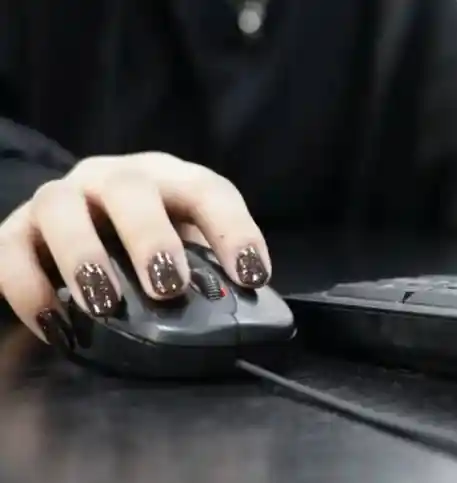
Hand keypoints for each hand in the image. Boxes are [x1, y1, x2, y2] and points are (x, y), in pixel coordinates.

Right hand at [0, 152, 270, 342]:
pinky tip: (56, 326)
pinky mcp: (14, 230)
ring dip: (83, 256)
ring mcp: (61, 199)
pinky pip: (9, 251)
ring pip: (62, 209)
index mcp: (170, 180)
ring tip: (104, 306)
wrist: (76, 219)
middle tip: (168, 289)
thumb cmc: (147, 240)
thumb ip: (209, 275)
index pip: (209, 192)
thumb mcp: (186, 247)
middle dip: (150, 238)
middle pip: (131, 189)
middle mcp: (113, 179)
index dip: (234, 231)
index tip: (251, 276)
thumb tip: (245, 325)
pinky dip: (29, 289)